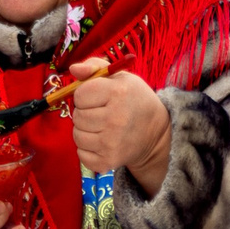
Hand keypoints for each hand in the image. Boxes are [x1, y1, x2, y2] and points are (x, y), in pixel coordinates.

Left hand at [69, 62, 171, 191]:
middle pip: (77, 116)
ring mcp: (111, 143)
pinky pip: (81, 154)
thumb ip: (95, 67)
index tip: (98, 97)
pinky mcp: (108, 161)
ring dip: (85, 131)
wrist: (155, 132)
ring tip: (102, 127)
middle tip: (101, 113)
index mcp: (118, 93)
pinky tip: (102, 142)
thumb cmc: (133, 100)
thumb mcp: (120, 77)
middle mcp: (115, 119)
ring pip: (77, 135)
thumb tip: (74, 68)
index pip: (79, 95)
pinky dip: (87, 149)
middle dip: (85, 113)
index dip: (85, 95)